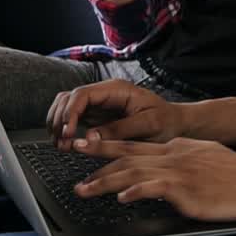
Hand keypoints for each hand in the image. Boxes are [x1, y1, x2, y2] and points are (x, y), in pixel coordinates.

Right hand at [46, 79, 186, 150]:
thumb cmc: (167, 121)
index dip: (70, 112)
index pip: (82, 94)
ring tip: (60, 145)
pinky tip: (66, 145)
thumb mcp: (148, 125)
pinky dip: (65, 130)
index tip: (68, 132)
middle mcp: (105, 94)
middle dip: (60, 119)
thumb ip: (120, 130)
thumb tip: (89, 138)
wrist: (176, 123)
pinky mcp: (97, 117)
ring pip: (66, 107)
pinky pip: (74, 119)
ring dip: (58, 125)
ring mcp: (99, 105)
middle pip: (68, 98)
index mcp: (117, 89)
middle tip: (60, 142)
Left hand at [73, 137, 235, 221]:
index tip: (87, 147)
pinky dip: (134, 191)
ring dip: (104, 180)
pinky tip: (122, 197)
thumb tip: (171, 169)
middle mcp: (174, 154)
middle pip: (127, 155)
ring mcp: (179, 170)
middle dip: (97, 158)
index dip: (108, 146)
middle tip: (74, 158)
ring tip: (84, 189)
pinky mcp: (185, 188)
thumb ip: (186, 160)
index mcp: (178, 146)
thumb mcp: (208, 157)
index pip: (136, 144)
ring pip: (132, 171)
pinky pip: (153, 187)